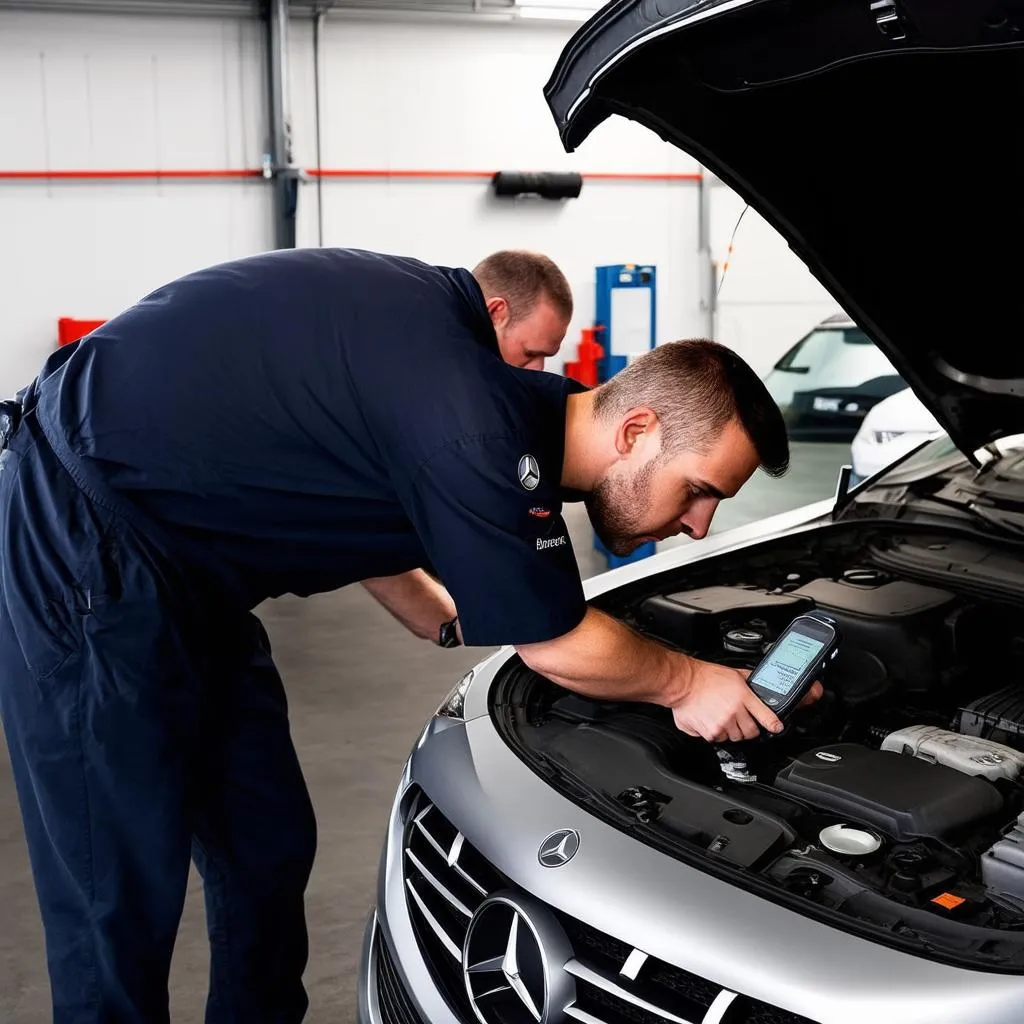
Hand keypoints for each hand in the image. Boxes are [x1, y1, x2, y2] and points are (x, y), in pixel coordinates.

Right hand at [671, 662, 825, 741]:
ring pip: (735, 738)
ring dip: (731, 731)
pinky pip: (718, 739)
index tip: (776, 728)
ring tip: (721, 718)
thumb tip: (760, 683)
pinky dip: (716, 733)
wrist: (683, 683)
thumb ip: (749, 681)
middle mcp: (734, 712)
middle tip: (739, 719)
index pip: (766, 716)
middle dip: (747, 728)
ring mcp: (722, 724)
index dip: (774, 725)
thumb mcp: (733, 673)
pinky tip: (711, 720)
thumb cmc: (704, 676)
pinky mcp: (710, 732)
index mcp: (743, 696)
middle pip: (751, 732)